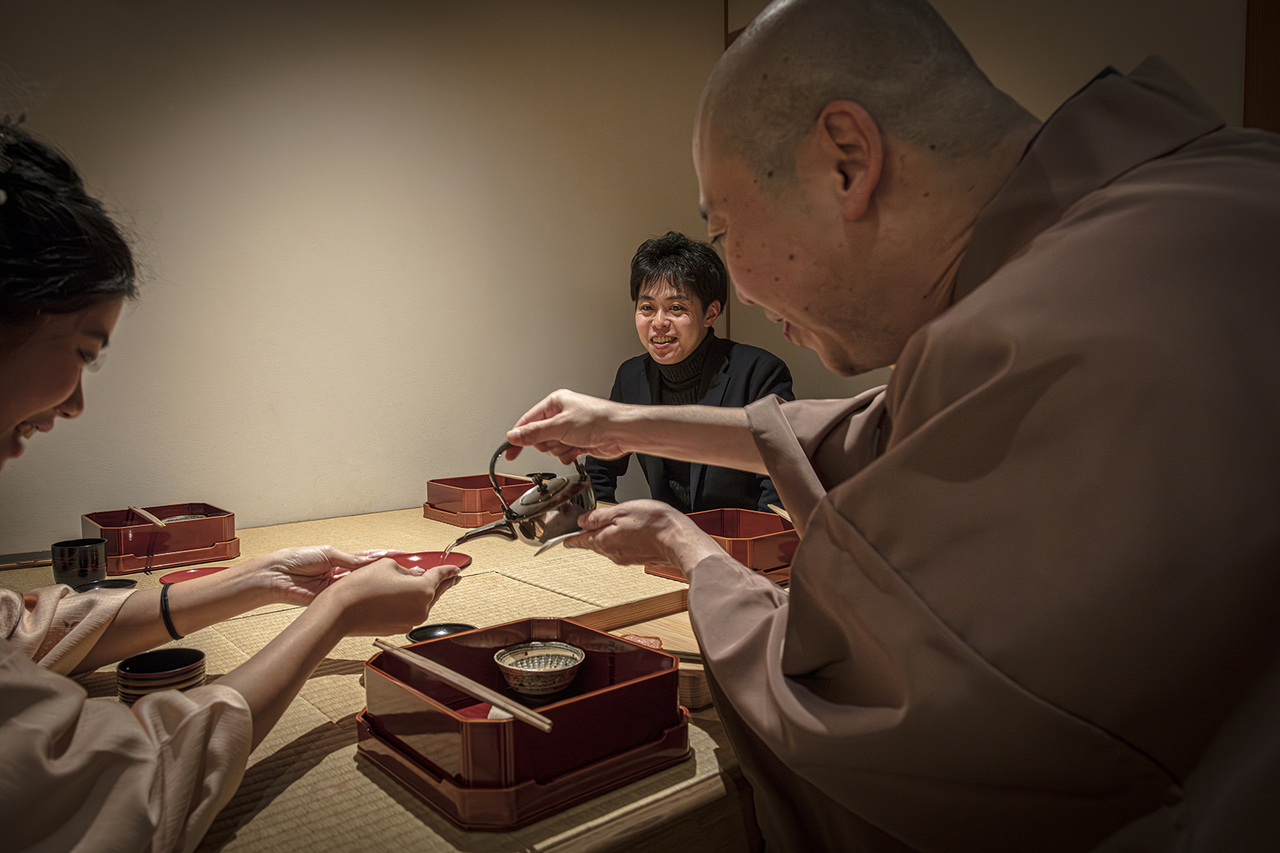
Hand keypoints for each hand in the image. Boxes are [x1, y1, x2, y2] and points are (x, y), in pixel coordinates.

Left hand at [238, 546, 394, 606]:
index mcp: (341, 559)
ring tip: (396, 581)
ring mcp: (339, 588)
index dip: (386, 556)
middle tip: (407, 571)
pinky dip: (364, 596)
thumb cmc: (295, 559)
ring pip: (364, 586)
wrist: (276, 577)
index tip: (404, 556)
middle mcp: (342, 573)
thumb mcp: (328, 554)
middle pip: (370, 573)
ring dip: (379, 584)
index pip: (369, 557)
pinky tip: (376, 594)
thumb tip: (371, 561)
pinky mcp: (333, 600)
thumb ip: (351, 560)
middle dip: (388, 572)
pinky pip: (352, 598)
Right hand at [317, 556, 459, 635]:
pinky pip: (411, 612)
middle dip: (445, 583)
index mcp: (423, 590)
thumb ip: (407, 570)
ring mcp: (411, 621)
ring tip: (424, 584)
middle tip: (453, 577)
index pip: (441, 576)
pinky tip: (404, 597)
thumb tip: (414, 575)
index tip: (456, 568)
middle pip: (436, 592)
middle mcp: (421, 608)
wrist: (340, 613)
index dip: (449, 569)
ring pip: (424, 603)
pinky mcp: (399, 628)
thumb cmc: (360, 588)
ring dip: (424, 593)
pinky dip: (411, 603)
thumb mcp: (387, 566)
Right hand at [506, 389, 630, 464]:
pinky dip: (568, 454)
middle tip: (559, 439)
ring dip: (560, 449)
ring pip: (551, 448)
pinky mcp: (578, 442)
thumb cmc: (598, 419)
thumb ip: (534, 433)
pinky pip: (562, 454)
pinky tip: (578, 449)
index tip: (509, 450)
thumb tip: (514, 436)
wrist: (621, 432)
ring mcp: (570, 430)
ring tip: (573, 442)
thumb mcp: (560, 426)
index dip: (518, 436)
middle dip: (548, 443)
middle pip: (539, 437)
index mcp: (555, 403)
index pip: (528, 421)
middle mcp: (561, 415)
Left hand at [565, 500, 723, 569]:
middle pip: (593, 543)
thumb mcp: (620, 511)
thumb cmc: (653, 523)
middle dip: (589, 533)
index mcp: (603, 541)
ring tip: (612, 523)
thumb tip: (583, 521)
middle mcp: (612, 553)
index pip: (579, 541)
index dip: (569, 538)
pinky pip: (622, 548)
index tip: (563, 539)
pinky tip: (629, 531)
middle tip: (587, 524)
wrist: (678, 539)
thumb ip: (598, 517)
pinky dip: (621, 539)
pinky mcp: (638, 558)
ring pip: (608, 545)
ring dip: (607, 535)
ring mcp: (625, 558)